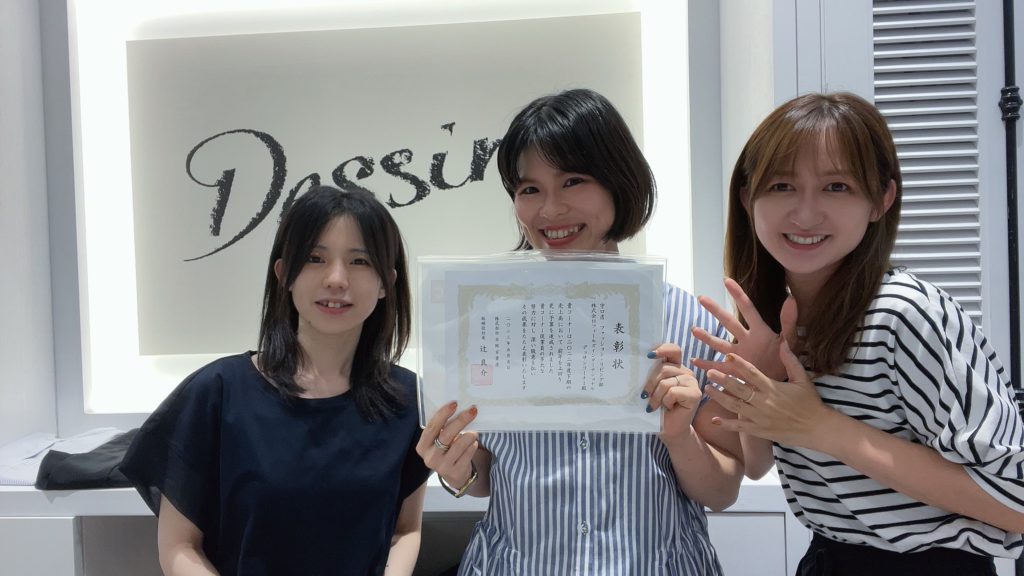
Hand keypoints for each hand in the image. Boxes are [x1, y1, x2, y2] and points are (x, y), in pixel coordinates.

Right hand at [415, 402, 478, 487]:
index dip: (443, 414)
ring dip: (470, 435)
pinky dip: (473, 445)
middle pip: (446, 435)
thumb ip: (442, 428)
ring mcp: (442, 467)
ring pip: (459, 444)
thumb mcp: (438, 441)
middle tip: (472, 410)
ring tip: (474, 433)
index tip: (454, 404)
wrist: (454, 474)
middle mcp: (430, 457)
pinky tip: (472, 444)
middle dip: (461, 420)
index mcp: (422, 446)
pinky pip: (468, 453)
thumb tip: (457, 407)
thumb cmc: (446, 450)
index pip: (432, 427)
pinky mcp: (455, 472)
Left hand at [644, 343, 702, 438]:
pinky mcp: (695, 394)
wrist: (668, 429)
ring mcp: (692, 382)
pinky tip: (668, 408)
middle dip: (650, 383)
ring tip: (655, 405)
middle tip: (645, 396)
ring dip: (656, 396)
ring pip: (666, 381)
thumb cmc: (658, 408)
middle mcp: (685, 372)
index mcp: (675, 367)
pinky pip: (673, 392)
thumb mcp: (652, 388)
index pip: (673, 350)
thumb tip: (637, 363)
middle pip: (664, 368)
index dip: (662, 349)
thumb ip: (651, 374)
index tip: (649, 355)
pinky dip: (665, 401)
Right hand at [692, 278, 797, 380]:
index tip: (726, 280)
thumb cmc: (786, 358)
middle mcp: (746, 340)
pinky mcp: (735, 370)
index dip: (737, 294)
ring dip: (707, 337)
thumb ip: (788, 321)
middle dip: (715, 310)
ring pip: (719, 344)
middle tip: (701, 298)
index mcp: (760, 331)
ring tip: (694, 330)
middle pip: (728, 322)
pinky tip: (694, 361)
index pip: (747, 308)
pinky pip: (719, 367)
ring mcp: (738, 355)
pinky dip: (706, 365)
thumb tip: (791, 298)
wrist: (783, 381)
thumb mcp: (790, 340)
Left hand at [704, 340, 833, 450]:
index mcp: (773, 388)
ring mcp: (760, 417)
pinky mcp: (759, 430)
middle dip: (722, 380)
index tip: (727, 356)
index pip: (752, 373)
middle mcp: (764, 402)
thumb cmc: (810, 403)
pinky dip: (726, 424)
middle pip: (739, 389)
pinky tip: (714, 419)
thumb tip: (783, 342)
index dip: (739, 364)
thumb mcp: (803, 379)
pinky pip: (740, 427)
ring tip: (707, 389)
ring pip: (735, 406)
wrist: (817, 429)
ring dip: (719, 398)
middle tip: (709, 372)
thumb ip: (791, 361)